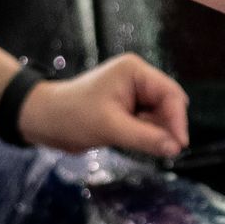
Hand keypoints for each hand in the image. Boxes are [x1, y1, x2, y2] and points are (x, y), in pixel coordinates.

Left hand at [16, 53, 189, 161]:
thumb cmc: (73, 117)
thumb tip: (176, 148)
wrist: (44, 121)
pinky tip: (138, 143)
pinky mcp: (126, 108)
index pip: (169, 94)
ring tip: (146, 147)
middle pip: (168, 104)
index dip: (178, 120)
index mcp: (134, 72)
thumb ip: (146, 138)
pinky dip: (147, 135)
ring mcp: (132, 93)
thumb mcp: (111, 128)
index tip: (180, 145)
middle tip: (168, 151)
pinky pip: (147, 122)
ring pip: (159, 116)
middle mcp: (137, 78)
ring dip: (157, 132)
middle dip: (168, 126)